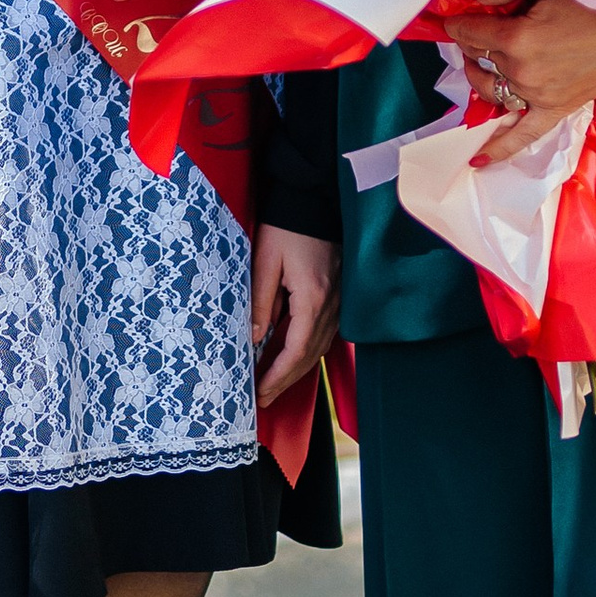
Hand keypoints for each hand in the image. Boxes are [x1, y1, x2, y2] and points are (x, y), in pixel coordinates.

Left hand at [252, 223, 339, 405]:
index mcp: (313, 299)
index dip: (278, 375)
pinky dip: (309, 349)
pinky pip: (326, 332)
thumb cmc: (287, 225)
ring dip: (298, 368)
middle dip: (286, 379)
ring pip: (321, 346)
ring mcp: (341, 300)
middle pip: (311, 355)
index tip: (260, 392)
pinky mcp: (340, 293)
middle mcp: (333, 305)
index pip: (296, 350)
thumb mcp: (265, 261)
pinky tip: (293, 355)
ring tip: (273, 382)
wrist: (313, 198)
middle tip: (263, 398)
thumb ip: (261, 302)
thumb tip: (254, 338)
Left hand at [440, 0, 595, 162]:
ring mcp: (538, 96)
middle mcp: (523, 72)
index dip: (459, 23)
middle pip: (479, 60)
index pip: (470, 33)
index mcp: (518, 40)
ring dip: (479, 78)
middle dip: (471, 45)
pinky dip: (501, 148)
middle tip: (476, 32)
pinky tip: (479, 159)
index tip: (455, 18)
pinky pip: (523, 135)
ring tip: (478, 65)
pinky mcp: (556, 110)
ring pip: (492, 91)